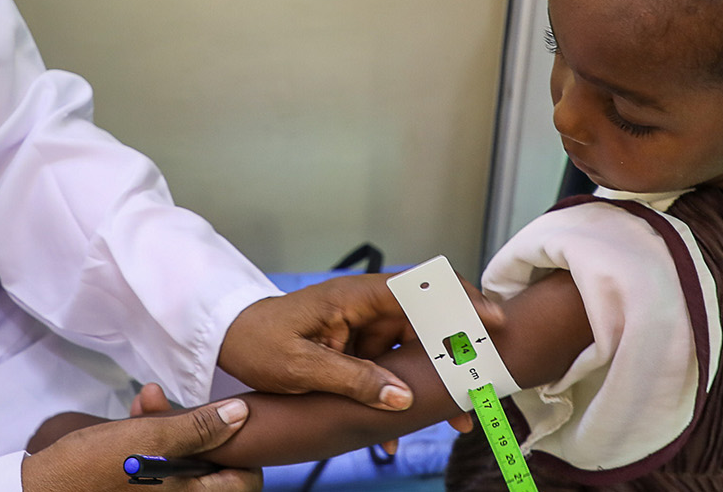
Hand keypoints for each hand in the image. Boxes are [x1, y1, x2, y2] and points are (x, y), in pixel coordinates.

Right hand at [22, 398, 260, 491]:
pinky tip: (136, 411)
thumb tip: (242, 413)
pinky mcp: (137, 487)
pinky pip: (161, 463)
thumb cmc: (93, 468)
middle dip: (197, 425)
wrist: (38, 490)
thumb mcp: (149, 439)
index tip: (227, 422)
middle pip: (213, 465)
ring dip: (172, 424)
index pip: (245, 482)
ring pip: (184, 458)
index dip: (243, 450)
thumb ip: (199, 428)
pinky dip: (153, 436)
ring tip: (147, 400)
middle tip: (175, 404)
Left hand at [217, 273, 502, 413]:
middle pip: (430, 321)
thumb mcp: (301, 367)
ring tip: (456, 419)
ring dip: (435, 383)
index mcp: (355, 298)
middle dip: (461, 352)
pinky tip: (397, 435)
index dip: (462, 301)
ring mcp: (365, 327)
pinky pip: (391, 370)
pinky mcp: (359, 348)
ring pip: (416, 350)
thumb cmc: (258, 342)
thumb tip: (402, 398)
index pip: (421, 288)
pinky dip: (400, 398)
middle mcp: (367, 307)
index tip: (494, 322)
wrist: (229, 340)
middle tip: (487, 382)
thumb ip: (353, 380)